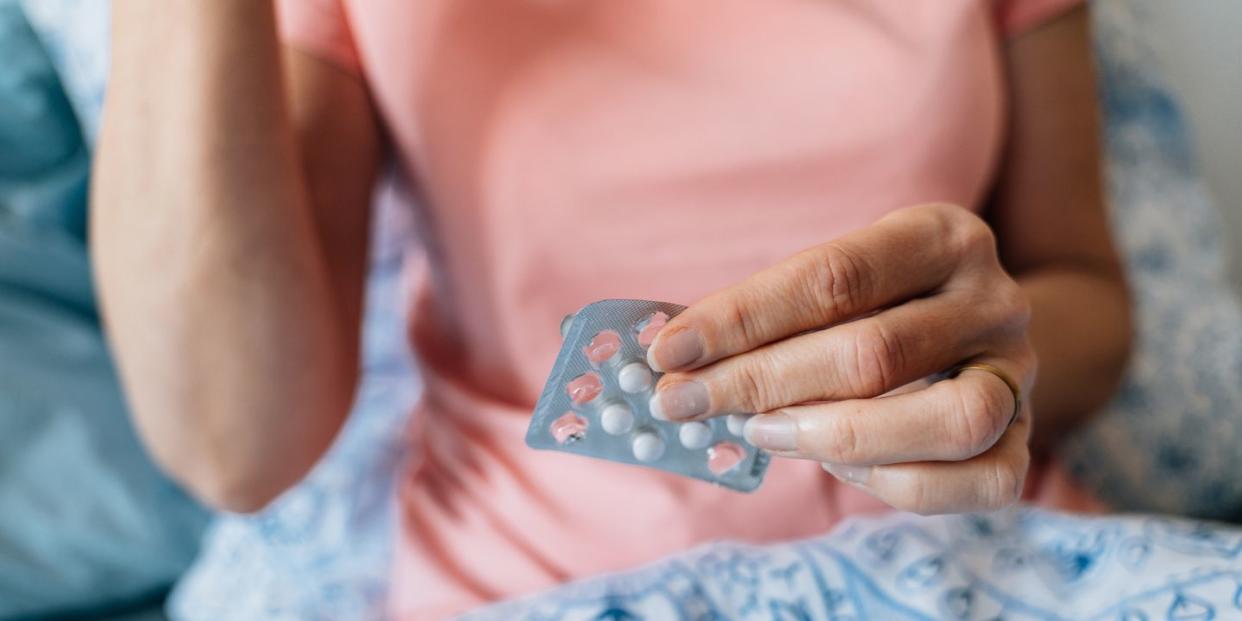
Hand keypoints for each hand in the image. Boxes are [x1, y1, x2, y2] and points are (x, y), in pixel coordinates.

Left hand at [647, 204, 1034, 514]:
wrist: (979, 340)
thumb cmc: (880, 307)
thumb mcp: (837, 286)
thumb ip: (770, 314)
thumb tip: (674, 356)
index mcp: (942, 235)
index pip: (833, 276)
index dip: (743, 317)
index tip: (670, 348)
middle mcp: (993, 298)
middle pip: (873, 351)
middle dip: (760, 382)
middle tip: (684, 401)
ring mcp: (1017, 373)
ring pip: (943, 420)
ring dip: (833, 435)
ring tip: (760, 432)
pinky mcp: (1024, 443)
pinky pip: (968, 480)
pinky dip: (889, 480)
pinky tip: (833, 463)